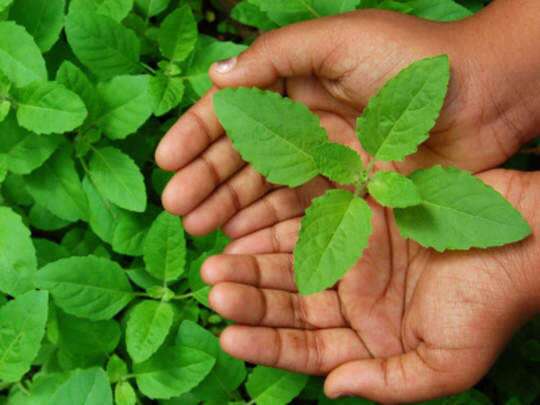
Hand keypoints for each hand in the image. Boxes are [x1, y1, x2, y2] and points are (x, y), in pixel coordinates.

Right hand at [155, 4, 539, 236]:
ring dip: (229, 206)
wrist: (486, 96)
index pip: (233, 112)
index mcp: (296, 84)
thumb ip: (276, 57)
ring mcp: (325, 162)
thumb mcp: (340, 40)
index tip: (167, 160)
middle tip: (178, 208)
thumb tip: (216, 76)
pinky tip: (241, 238)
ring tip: (199, 229)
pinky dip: (268, 225)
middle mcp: (305, 124)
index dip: (197, 135)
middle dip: (206, 179)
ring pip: (265, 188)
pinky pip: (299, 212)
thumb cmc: (416, 61)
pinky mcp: (348, 194)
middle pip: (243, 155)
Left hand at [201, 169, 539, 402]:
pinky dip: (280, 225)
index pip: (306, 347)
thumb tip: (334, 388)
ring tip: (217, 264)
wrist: (521, 241)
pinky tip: (248, 227)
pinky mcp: (358, 214)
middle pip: (291, 303)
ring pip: (292, 263)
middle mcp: (353, 297)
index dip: (267, 345)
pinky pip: (311, 220)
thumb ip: (390, 385)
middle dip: (250, 299)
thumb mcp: (447, 365)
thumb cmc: (490, 307)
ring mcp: (353, 254)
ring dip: (254, 264)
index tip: (229, 337)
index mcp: (367, 337)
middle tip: (212, 290)